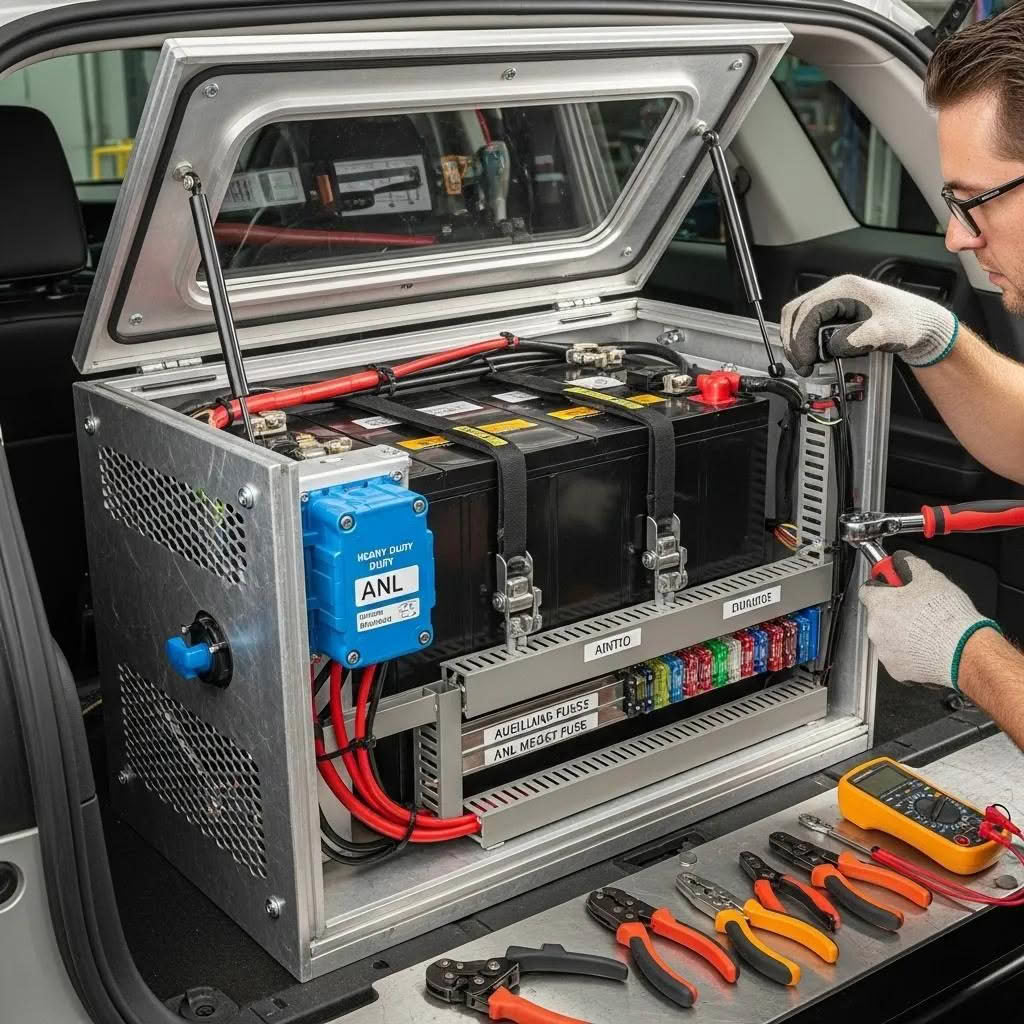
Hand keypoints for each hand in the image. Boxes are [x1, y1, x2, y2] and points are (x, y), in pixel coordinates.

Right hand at [780, 275, 958, 376]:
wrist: (921, 322)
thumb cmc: (908, 322)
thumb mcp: (885, 331)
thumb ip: (858, 338)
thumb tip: (832, 346)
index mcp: (844, 289)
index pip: (807, 311)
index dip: (800, 338)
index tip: (805, 360)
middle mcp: (835, 290)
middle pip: (796, 312)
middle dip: (794, 341)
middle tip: (802, 364)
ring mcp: (833, 299)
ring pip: (798, 317)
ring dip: (796, 340)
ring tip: (806, 361)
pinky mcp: (834, 311)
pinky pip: (808, 322)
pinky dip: (803, 338)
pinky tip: (812, 353)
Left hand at [859, 551, 999, 689]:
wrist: (963, 651)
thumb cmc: (947, 617)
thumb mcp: (930, 576)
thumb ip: (909, 564)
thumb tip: (902, 559)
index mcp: (880, 604)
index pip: (867, 590)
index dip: (882, 585)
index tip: (891, 584)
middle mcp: (876, 629)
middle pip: (879, 614)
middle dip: (895, 610)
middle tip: (917, 608)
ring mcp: (885, 651)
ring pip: (888, 637)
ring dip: (902, 632)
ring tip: (926, 629)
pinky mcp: (896, 670)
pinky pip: (899, 657)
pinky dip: (910, 652)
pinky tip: (926, 645)